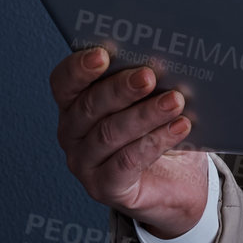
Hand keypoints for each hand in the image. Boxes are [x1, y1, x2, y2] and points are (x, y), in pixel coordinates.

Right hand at [48, 46, 210, 237]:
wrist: (176, 182)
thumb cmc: (158, 130)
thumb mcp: (151, 99)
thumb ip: (147, 80)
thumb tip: (164, 58)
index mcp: (74, 104)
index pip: (64, 82)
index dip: (79, 68)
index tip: (103, 55)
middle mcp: (72, 134)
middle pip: (88, 106)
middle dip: (120, 89)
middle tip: (149, 76)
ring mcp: (84, 164)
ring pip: (109, 134)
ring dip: (145, 114)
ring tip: (175, 101)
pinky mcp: (105, 187)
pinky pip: (126, 162)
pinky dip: (155, 142)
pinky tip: (179, 127)